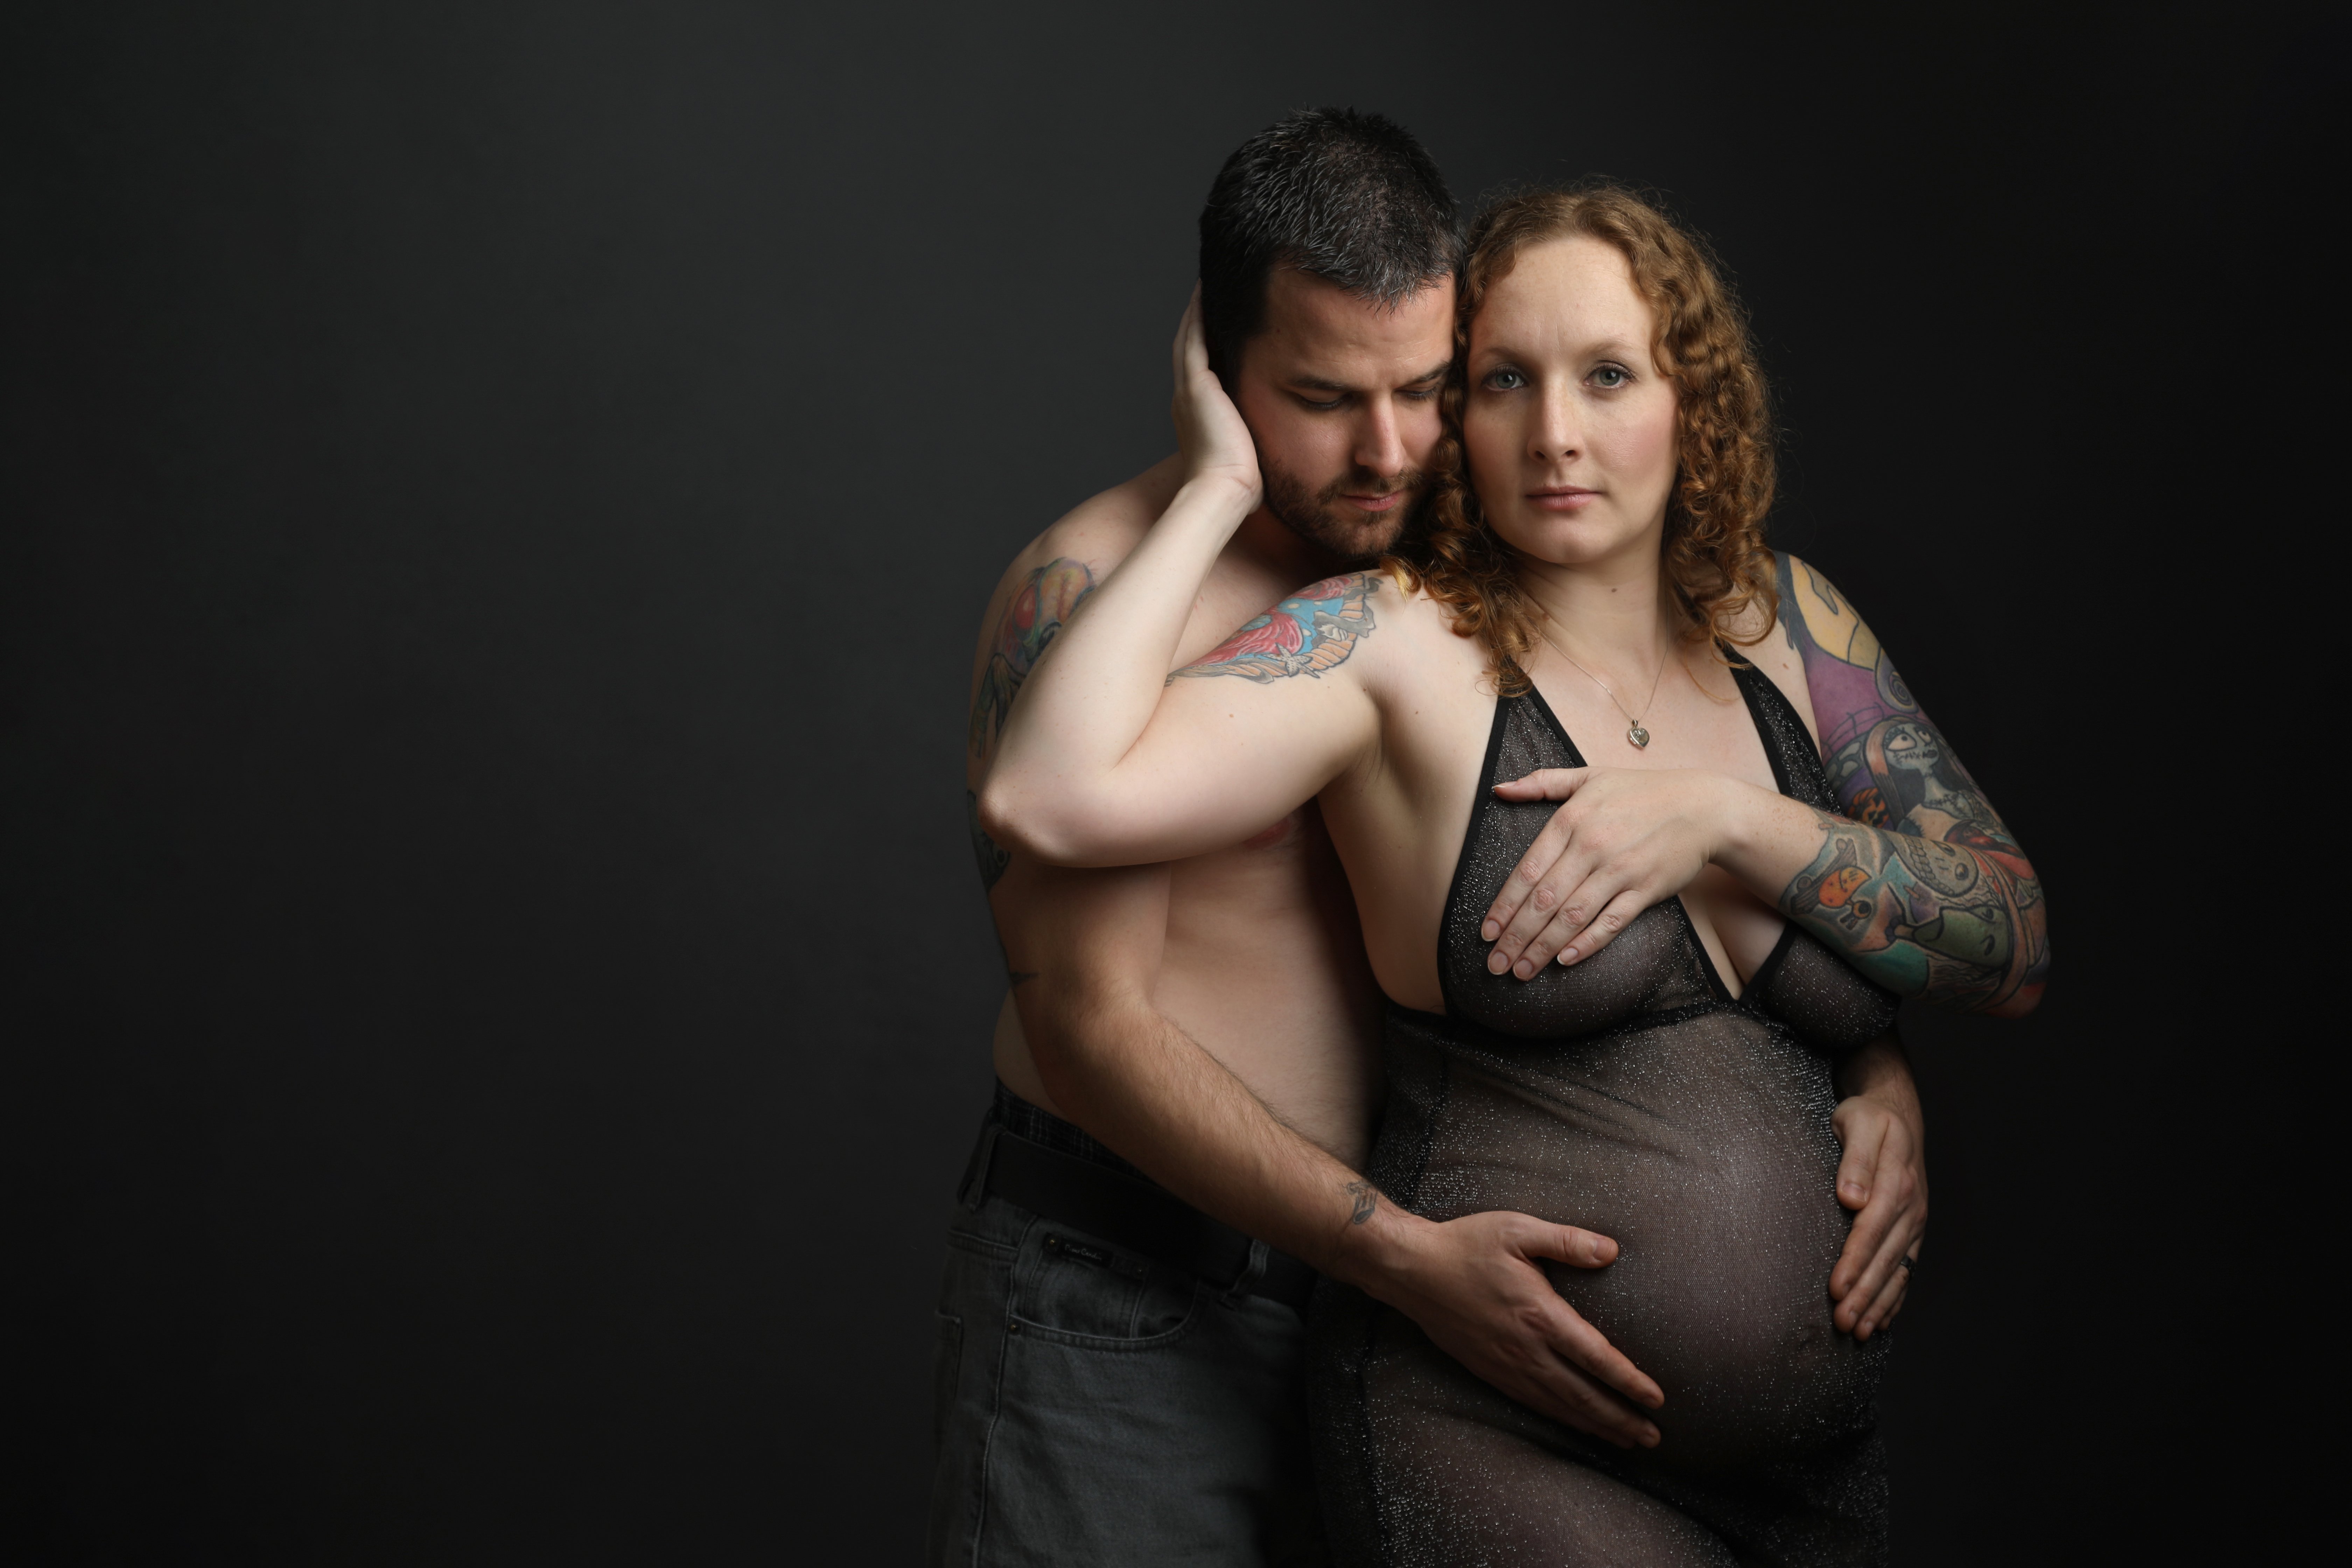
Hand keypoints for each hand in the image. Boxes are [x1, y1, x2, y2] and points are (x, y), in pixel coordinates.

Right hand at [1170, 285, 1261, 509]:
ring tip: (1209, 278)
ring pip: (1191, 336)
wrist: (1225, 492)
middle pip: (1192, 346)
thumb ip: (1258, 439)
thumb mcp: (1251, 454)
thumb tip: (1286, 441)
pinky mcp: (1196, 385)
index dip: (1209, 342)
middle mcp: (1188, 399)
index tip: (1222, 320)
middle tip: (1211, 287)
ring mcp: (1189, 391)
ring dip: (1199, 308)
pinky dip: (1199, 313)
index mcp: (1198, 415)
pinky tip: (1207, 289)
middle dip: (1201, 317)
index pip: (1204, 368)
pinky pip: (1195, 338)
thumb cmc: (1244, 487)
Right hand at [1355, 1209, 1664, 1447]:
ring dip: (1595, 1425)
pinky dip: (1561, 1419)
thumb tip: (1611, 1250)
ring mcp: (1506, 1364)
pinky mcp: (1489, 1370)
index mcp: (1539, 1313)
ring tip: (1626, 1440)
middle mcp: (1526, 1348)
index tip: (1657, 1399)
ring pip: (1559, 1405)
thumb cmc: (1466, 1244)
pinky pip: (1533, 1403)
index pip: (1596, 1357)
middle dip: (1621, 1418)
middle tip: (1652, 1438)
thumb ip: (1566, 1241)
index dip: (1628, 1381)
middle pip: (1583, 1394)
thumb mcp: (1517, 1229)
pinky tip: (1577, 1425)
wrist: (1411, 1270)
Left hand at [1481, 767, 1744, 976]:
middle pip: (1544, 900)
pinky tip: (1565, 961)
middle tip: (1495, 965)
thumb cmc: (1642, 790)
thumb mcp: (1589, 776)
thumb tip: (1498, 789)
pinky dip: (1587, 943)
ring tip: (1521, 971)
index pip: (1527, 871)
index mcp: (1571, 820)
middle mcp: (1591, 847)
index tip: (1485, 933)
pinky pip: (1611, 922)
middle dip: (1515, 936)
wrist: (1703, 807)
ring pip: (1572, 916)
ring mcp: (1620, 870)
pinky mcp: (1646, 889)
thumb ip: (1542, 783)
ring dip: (1542, 947)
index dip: (1503, 906)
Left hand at [1829, 1092, 1926, 1338]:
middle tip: (1843, 1324)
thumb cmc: (1868, 1118)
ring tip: (1858, 1332)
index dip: (1854, 1261)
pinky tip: (1882, 1320)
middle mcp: (1911, 1208)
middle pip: (1885, 1258)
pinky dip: (1895, 1297)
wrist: (1896, 1113)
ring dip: (1878, 1304)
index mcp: (1896, 1182)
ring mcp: (1915, 1222)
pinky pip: (1906, 1269)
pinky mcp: (1913, 1231)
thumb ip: (1856, 1159)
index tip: (1836, 1288)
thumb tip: (1850, 1197)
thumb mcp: (1859, 1123)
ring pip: (1897, 1270)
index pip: (1871, 1229)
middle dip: (1864, 1294)